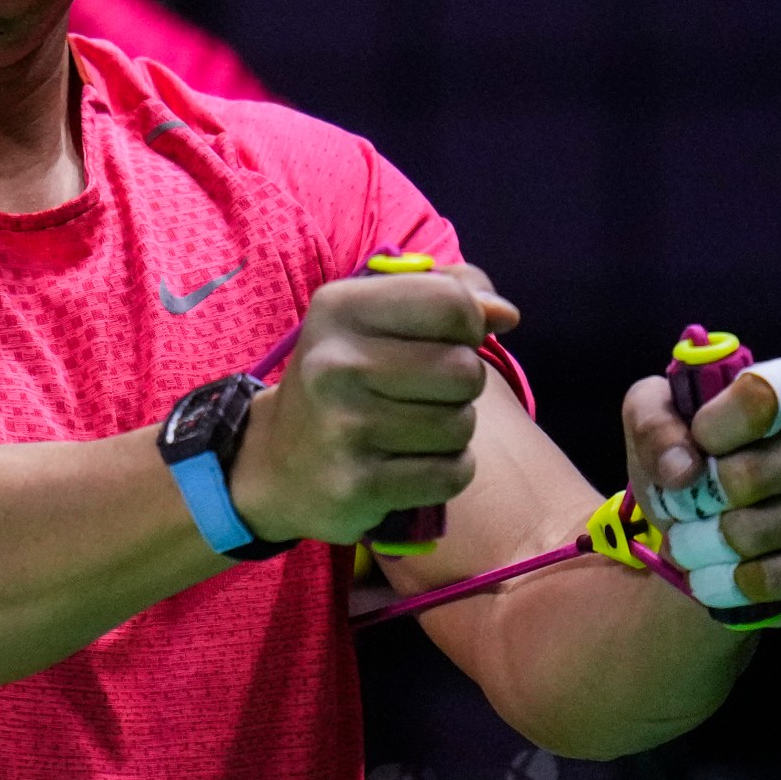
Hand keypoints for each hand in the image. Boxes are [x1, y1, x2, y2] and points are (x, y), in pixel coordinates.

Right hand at [229, 262, 519, 545]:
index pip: (452, 302)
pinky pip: (451, 474)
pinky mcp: (357, 484)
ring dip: (451, 433)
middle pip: (465, 370)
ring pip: (462, 425)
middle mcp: (334, 363)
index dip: (466, 326)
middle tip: (419, 395)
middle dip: (458, 387)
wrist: (276, 461)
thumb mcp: (375, 318)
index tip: (438, 341)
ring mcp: (342, 427)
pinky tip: (406, 466)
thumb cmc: (346, 379)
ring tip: (407, 431)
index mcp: (338, 308)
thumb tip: (505, 315)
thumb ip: (446, 295)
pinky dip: (443, 473)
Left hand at [625, 359, 780, 625]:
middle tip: (684, 504)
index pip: (763, 395)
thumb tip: (682, 470)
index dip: (712, 426)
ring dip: (703, 542)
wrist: (707, 523)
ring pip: (756, 533)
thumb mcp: (652, 416)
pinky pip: (772, 578)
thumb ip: (653, 420)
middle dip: (696, 498)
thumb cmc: (689, 454)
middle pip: (750, 475)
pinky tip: (719, 568)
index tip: (696, 440)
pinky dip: (726, 579)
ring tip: (694, 537)